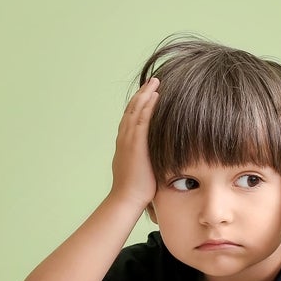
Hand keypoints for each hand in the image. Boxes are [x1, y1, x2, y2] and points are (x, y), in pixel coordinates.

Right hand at [109, 77, 159, 210]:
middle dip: (142, 94)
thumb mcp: (140, 170)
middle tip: (153, 81)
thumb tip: (156, 160)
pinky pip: (142, 119)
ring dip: (146, 95)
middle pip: (132, 109)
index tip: (148, 94)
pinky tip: (156, 96)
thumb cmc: (136, 190)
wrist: (127, 198)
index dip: (139, 104)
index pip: (131, 118)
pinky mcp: (136, 143)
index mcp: (124, 144)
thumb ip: (146, 160)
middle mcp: (124, 138)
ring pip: (136, 111)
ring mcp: (128, 140)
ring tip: (155, 83)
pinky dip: (148, 106)